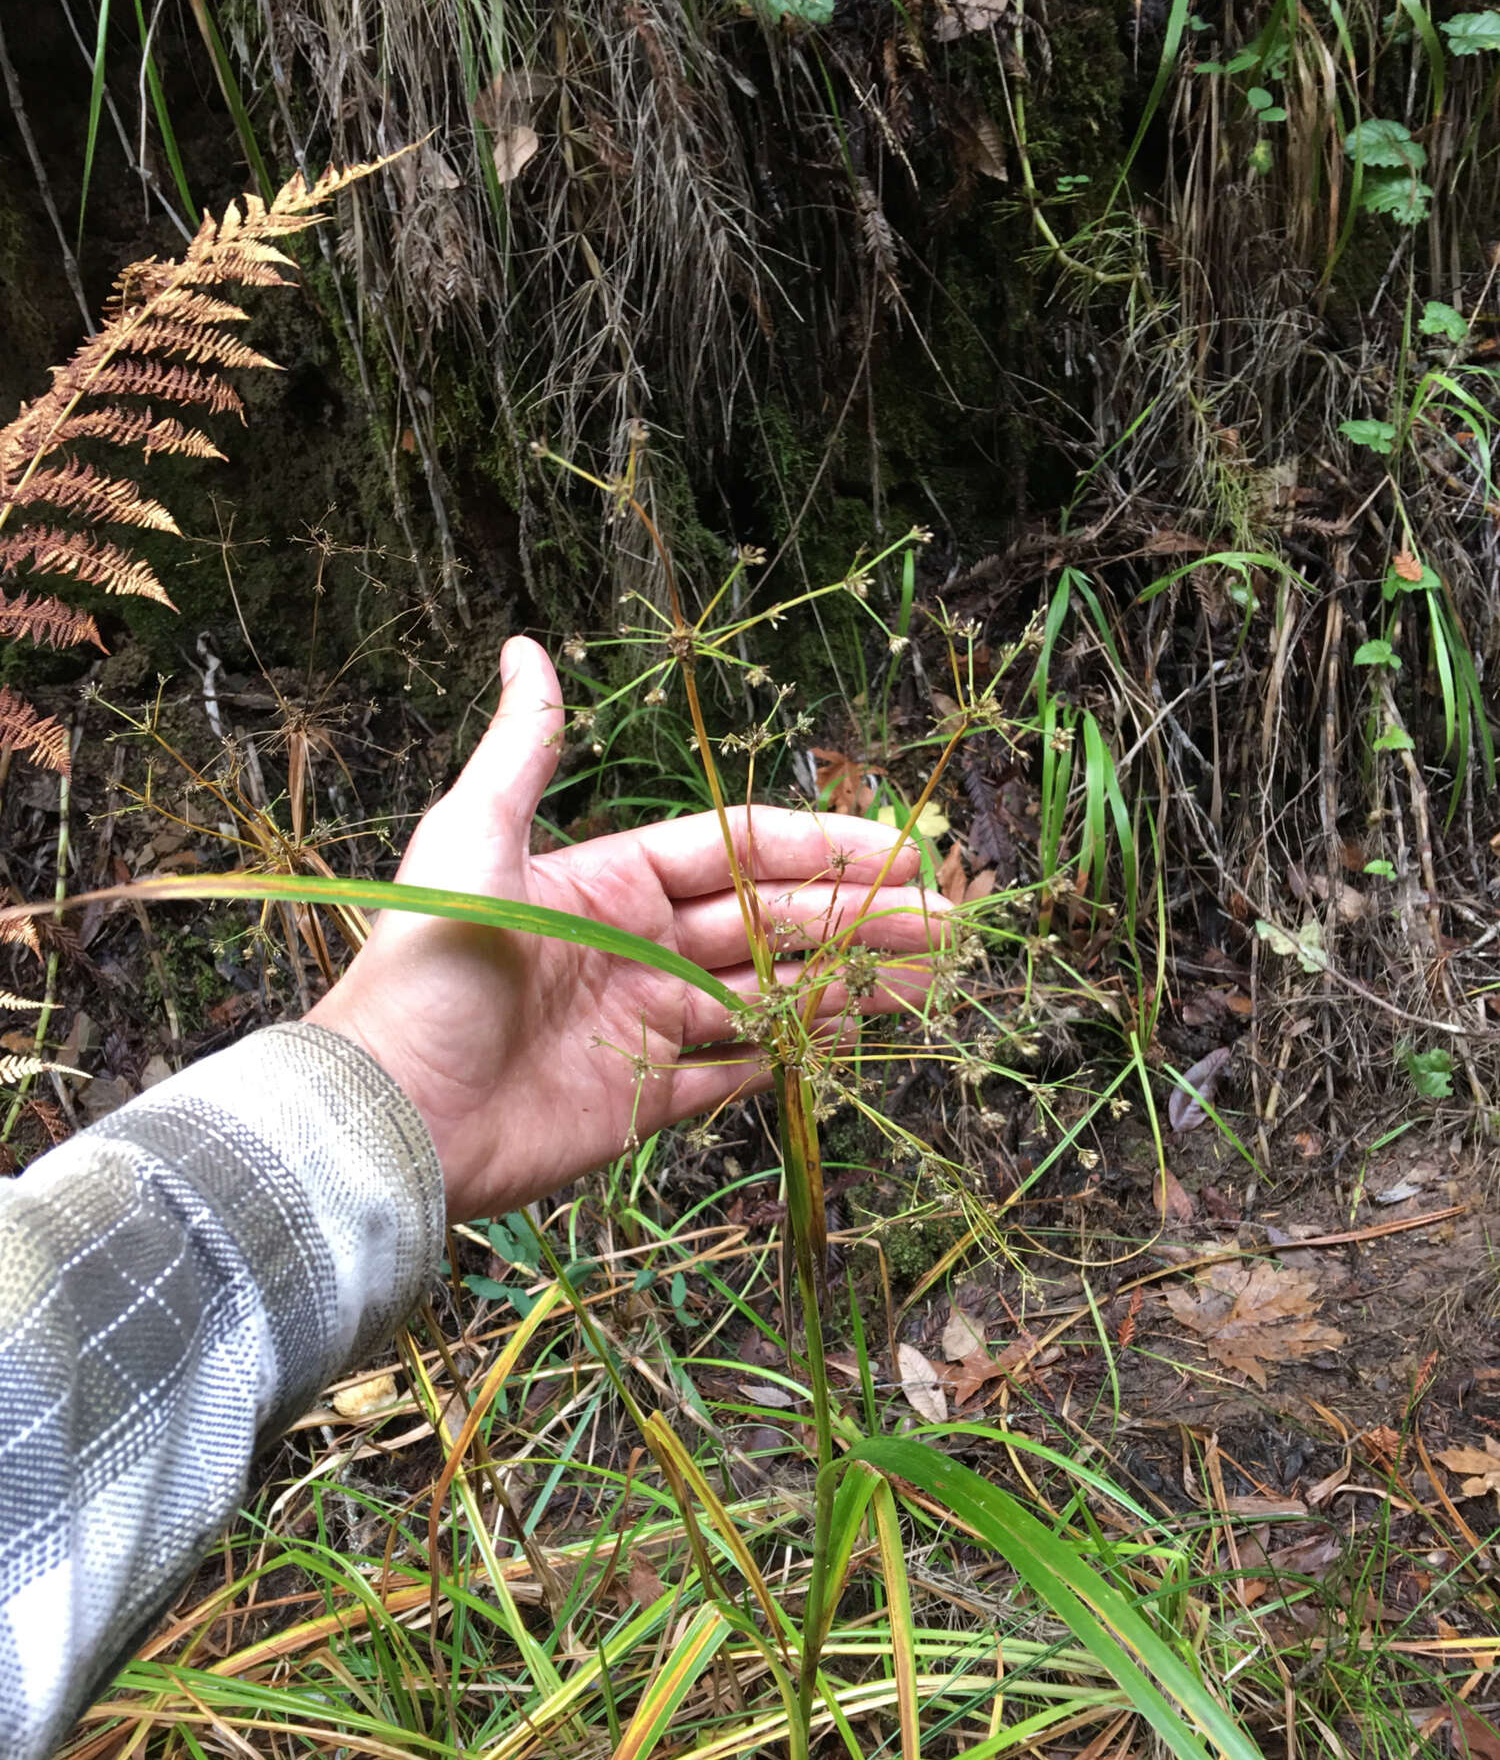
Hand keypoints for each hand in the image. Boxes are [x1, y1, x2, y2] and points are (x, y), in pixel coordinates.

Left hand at [306, 638, 948, 1221]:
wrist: (388, 1112)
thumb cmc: (425, 969)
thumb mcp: (471, 838)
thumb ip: (522, 749)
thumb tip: (528, 646)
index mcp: (608, 881)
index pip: (740, 851)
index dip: (823, 845)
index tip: (901, 846)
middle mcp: (636, 947)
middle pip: (773, 922)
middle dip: (861, 916)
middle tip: (949, 917)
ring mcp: (644, 1026)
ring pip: (770, 994)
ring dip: (849, 981)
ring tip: (933, 976)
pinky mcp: (643, 1100)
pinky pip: (736, 1069)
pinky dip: (796, 1052)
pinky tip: (858, 1033)